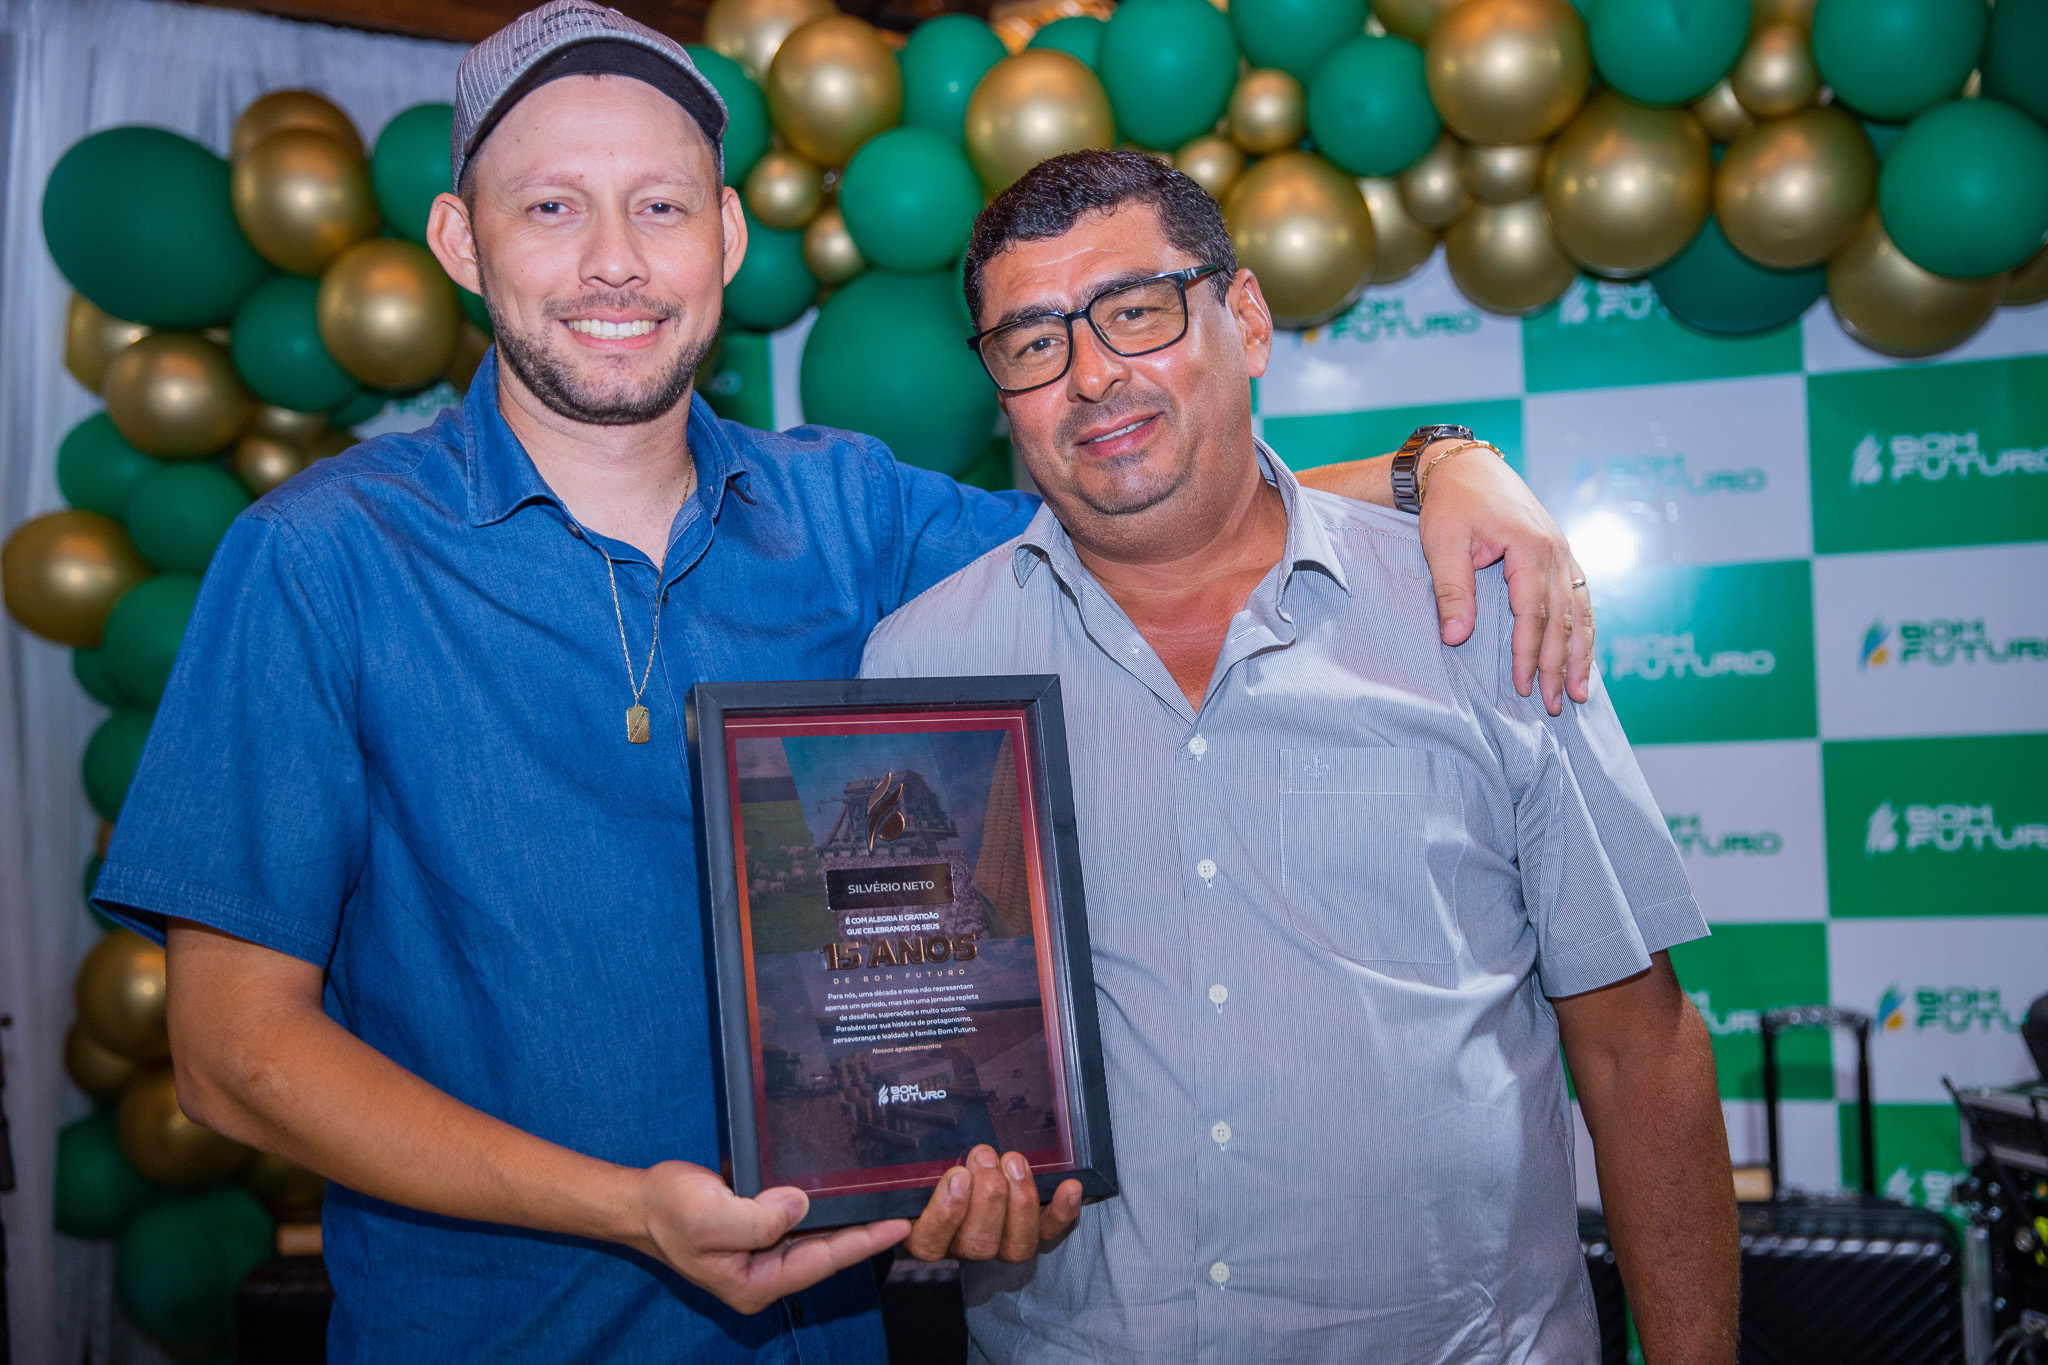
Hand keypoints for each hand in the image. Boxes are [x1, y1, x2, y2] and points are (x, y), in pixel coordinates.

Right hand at [631, 1160, 908, 1314]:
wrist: (640, 1202)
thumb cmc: (668, 1212)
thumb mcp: (708, 1216)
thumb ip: (756, 1218)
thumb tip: (801, 1204)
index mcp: (756, 1283)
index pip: (823, 1261)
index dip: (863, 1242)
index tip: (900, 1224)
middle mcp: (765, 1273)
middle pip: (828, 1252)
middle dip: (866, 1232)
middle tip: (909, 1209)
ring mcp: (763, 1253)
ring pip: (819, 1237)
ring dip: (850, 1218)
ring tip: (888, 1199)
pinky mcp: (761, 1229)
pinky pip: (802, 1221)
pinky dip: (826, 1206)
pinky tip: (845, 1191)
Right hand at [904, 1145, 1083, 1262]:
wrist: (960, 1169)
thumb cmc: (928, 1161)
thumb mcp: (910, 1158)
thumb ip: (906, 1151)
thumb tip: (900, 1110)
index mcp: (925, 1233)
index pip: (929, 1240)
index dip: (946, 1212)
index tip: (955, 1175)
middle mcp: (962, 1246)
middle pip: (978, 1243)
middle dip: (988, 1196)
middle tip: (984, 1155)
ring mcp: (999, 1243)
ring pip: (1015, 1245)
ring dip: (1020, 1201)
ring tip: (1014, 1162)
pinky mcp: (1031, 1233)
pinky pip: (1050, 1233)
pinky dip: (1062, 1211)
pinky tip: (1071, 1186)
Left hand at [1417, 441, 1591, 714]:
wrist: (1465, 466)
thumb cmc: (1451, 503)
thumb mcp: (1442, 544)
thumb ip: (1453, 591)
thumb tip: (1456, 638)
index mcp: (1530, 547)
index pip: (1533, 613)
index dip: (1529, 654)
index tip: (1523, 687)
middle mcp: (1556, 550)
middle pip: (1562, 618)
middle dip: (1559, 665)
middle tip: (1554, 704)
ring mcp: (1563, 551)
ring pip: (1579, 611)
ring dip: (1580, 653)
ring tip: (1580, 692)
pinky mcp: (1560, 553)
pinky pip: (1579, 597)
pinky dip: (1584, 629)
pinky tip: (1583, 654)